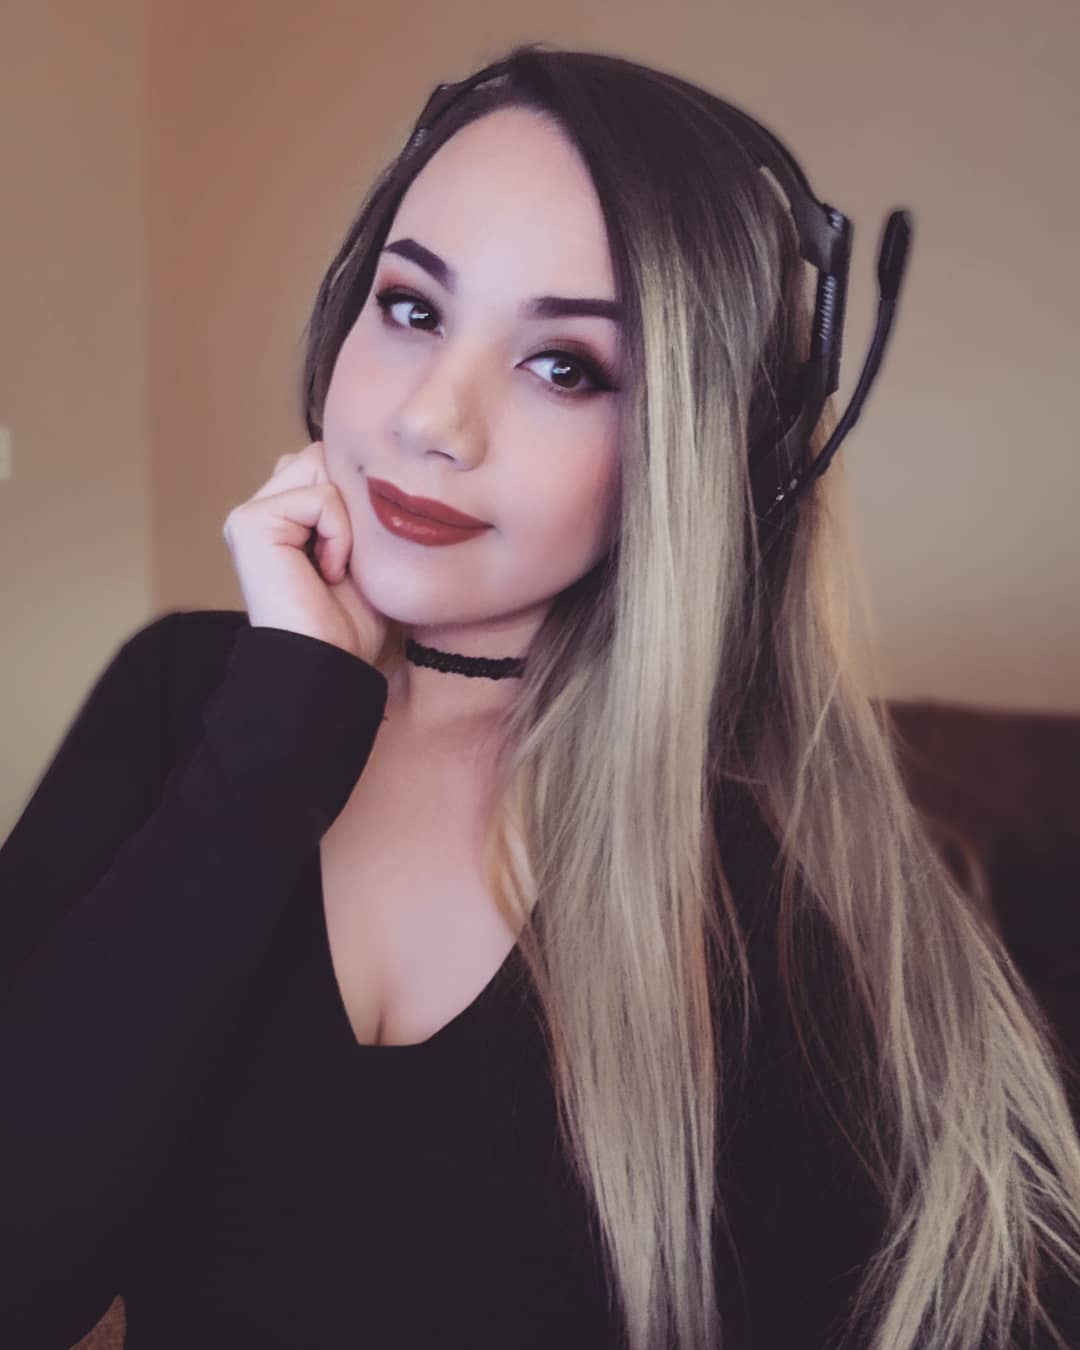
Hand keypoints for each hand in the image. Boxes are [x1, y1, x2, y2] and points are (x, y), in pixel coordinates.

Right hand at [223, 440, 390, 665]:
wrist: (334, 662)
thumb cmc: (353, 622)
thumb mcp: (364, 550)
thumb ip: (354, 504)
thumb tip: (368, 463)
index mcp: (284, 518)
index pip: (328, 464)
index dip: (356, 500)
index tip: (355, 556)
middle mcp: (262, 512)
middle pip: (323, 457)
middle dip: (351, 503)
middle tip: (348, 560)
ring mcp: (251, 516)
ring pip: (321, 466)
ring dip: (346, 520)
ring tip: (337, 565)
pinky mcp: (250, 522)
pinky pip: (320, 496)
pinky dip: (338, 534)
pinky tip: (328, 571)